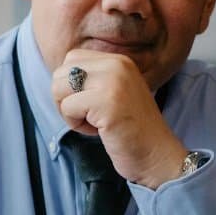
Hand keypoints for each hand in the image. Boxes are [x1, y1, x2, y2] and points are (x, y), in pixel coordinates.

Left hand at [51, 50, 186, 188]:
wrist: (157, 155)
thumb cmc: (131, 130)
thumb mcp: (114, 93)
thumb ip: (92, 80)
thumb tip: (58, 76)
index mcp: (118, 60)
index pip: (71, 59)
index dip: (70, 86)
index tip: (91, 104)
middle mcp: (116, 64)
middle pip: (61, 72)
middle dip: (66, 99)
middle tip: (90, 116)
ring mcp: (112, 81)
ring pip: (59, 88)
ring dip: (70, 112)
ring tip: (95, 122)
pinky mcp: (106, 101)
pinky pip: (67, 108)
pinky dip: (76, 125)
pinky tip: (99, 130)